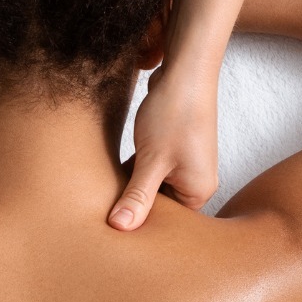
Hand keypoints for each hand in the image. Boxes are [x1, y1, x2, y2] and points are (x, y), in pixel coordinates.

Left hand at [108, 62, 218, 229]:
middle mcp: (196, 180)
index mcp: (199, 190)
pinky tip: (110, 173)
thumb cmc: (175, 114)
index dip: (140, 225)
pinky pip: (150, 169)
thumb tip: (121, 227)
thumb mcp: (151, 160)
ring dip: (130, 186)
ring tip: (102, 195)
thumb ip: (137, 196)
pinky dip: (132, 171)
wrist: (184, 71)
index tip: (113, 231)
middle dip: (133, 205)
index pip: (167, 222)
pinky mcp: (172, 149)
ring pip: (151, 186)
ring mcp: (184, 164)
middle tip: (102, 213)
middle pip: (160, 205)